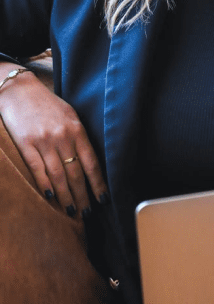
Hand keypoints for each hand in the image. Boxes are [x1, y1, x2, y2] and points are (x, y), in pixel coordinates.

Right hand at [0, 70, 107, 217]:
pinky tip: (51, 197)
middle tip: (87, 213)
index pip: (92, 162)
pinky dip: (45, 185)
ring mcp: (44, 141)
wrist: (20, 90)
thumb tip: (89, 161)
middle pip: (76, 173)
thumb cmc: (47, 104)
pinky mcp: (25, 144)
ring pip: (58, 175)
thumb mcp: (70, 115)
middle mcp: (63, 137)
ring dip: (66, 196)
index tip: (103, 199)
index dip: (98, 183)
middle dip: (83, 195)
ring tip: (71, 211)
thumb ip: (78, 136)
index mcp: (77, 129)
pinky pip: (37, 169)